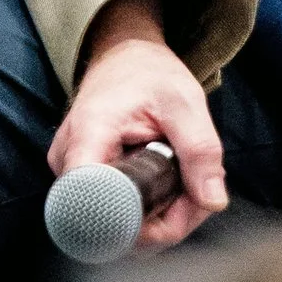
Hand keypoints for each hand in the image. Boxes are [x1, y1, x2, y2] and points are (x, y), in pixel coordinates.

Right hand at [49, 0, 228, 249]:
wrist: (124, 56)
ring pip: (116, 225)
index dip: (137, 225)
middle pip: (110, 223)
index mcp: (89, 134)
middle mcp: (68, 159)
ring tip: (186, 187)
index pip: (94, 204)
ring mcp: (71, 173)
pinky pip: (116, 214)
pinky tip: (169, 190)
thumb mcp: (185, 102)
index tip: (175, 214)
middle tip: (197, 196)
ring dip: (160, 219)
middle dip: (162, 223)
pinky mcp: (83, 181)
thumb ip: (200, 150)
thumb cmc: (149, 73)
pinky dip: (149, 212)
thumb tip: (212, 202)